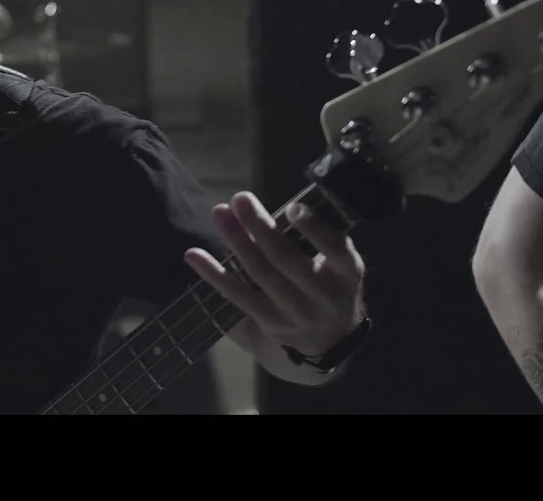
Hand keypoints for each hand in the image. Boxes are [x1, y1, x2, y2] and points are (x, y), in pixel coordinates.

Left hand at [183, 191, 365, 357]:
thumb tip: (268, 205)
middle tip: (240, 199)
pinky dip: (214, 274)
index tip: (292, 207)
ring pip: (262, 274)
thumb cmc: (327, 284)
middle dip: (261, 227)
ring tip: (219, 213)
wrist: (328, 343)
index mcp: (348, 273)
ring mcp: (298, 313)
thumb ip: (314, 239)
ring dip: (237, 241)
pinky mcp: (272, 324)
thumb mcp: (336, 264)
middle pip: (288, 259)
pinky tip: (194, 255)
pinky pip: (239, 296)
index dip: (314, 229)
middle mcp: (326, 296)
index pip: (335, 248)